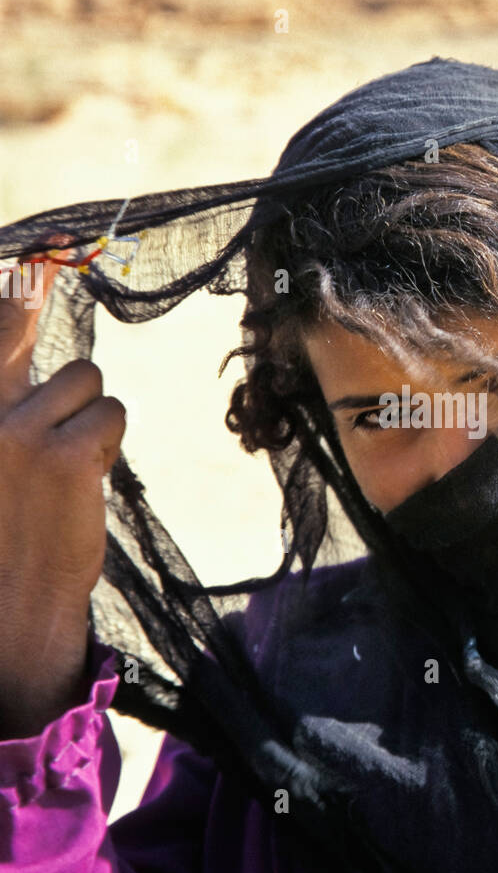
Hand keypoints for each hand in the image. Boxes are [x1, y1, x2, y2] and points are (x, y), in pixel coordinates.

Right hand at [0, 245, 125, 736]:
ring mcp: (16, 429)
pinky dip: (107, 443)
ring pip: (84, 378)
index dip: (14, 291)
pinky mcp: (66, 453)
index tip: (38, 258)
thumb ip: (2, 391)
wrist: (8, 615)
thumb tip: (21, 297)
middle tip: (48, 338)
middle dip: (40, 328)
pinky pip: (111, 413)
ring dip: (86, 416)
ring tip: (61, 465)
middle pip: (22, 329)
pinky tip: (84, 478)